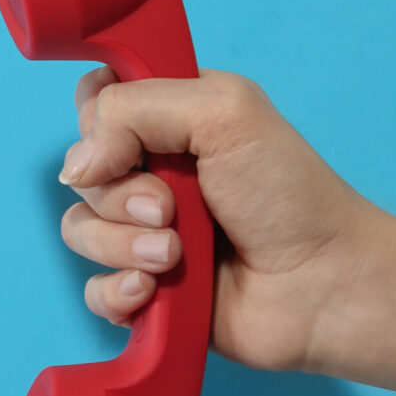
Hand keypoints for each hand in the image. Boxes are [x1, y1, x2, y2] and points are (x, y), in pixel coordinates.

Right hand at [58, 66, 378, 372]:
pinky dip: (118, 292)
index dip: (97, 124)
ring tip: (175, 256)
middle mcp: (151, 173)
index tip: (130, 143)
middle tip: (173, 209)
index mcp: (170, 119)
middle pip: (80, 173)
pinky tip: (153, 292)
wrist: (322, 286)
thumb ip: (134, 109)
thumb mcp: (223, 112)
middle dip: (120, 196)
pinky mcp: (144, 289)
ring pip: (80, 231)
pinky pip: (93, 290)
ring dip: (123, 246)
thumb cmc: (288, 194)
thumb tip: (73, 167)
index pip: (94, 103)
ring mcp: (144, 234)